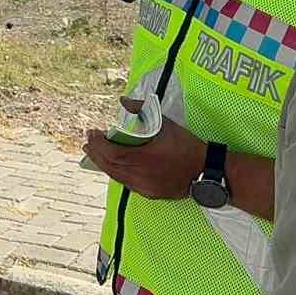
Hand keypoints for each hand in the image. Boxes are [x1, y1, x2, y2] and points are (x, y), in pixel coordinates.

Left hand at [82, 112, 206, 200]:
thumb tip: (123, 100)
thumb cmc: (187, 146)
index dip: (98, 143)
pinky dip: (117, 173)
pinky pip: (127, 184)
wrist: (206, 171)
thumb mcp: (166, 124)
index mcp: (141, 158)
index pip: (110, 152)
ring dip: (104, 164)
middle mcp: (139, 175)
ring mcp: (144, 187)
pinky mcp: (150, 193)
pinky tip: (115, 166)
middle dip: (95, 153)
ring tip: (95, 153)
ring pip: (116, 176)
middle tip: (88, 142)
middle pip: (109, 166)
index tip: (93, 132)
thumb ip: (142, 111)